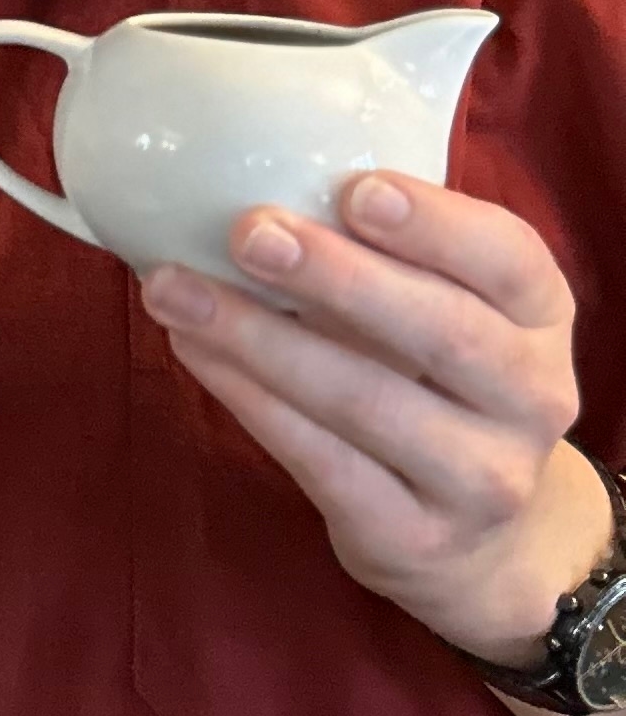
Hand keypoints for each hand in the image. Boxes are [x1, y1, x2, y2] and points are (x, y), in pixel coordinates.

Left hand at [143, 171, 611, 663]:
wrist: (479, 541)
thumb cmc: (437, 380)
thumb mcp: (449, 307)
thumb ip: (392, 250)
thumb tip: (255, 174)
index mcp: (541, 316)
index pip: (509, 260)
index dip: (436, 224)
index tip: (354, 187)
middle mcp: (532, 398)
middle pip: (442, 331)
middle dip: (337, 278)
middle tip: (249, 233)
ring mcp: (482, 479)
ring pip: (366, 402)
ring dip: (259, 339)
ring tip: (173, 288)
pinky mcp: (415, 538)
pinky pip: (320, 461)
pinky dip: (247, 398)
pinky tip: (193, 349)